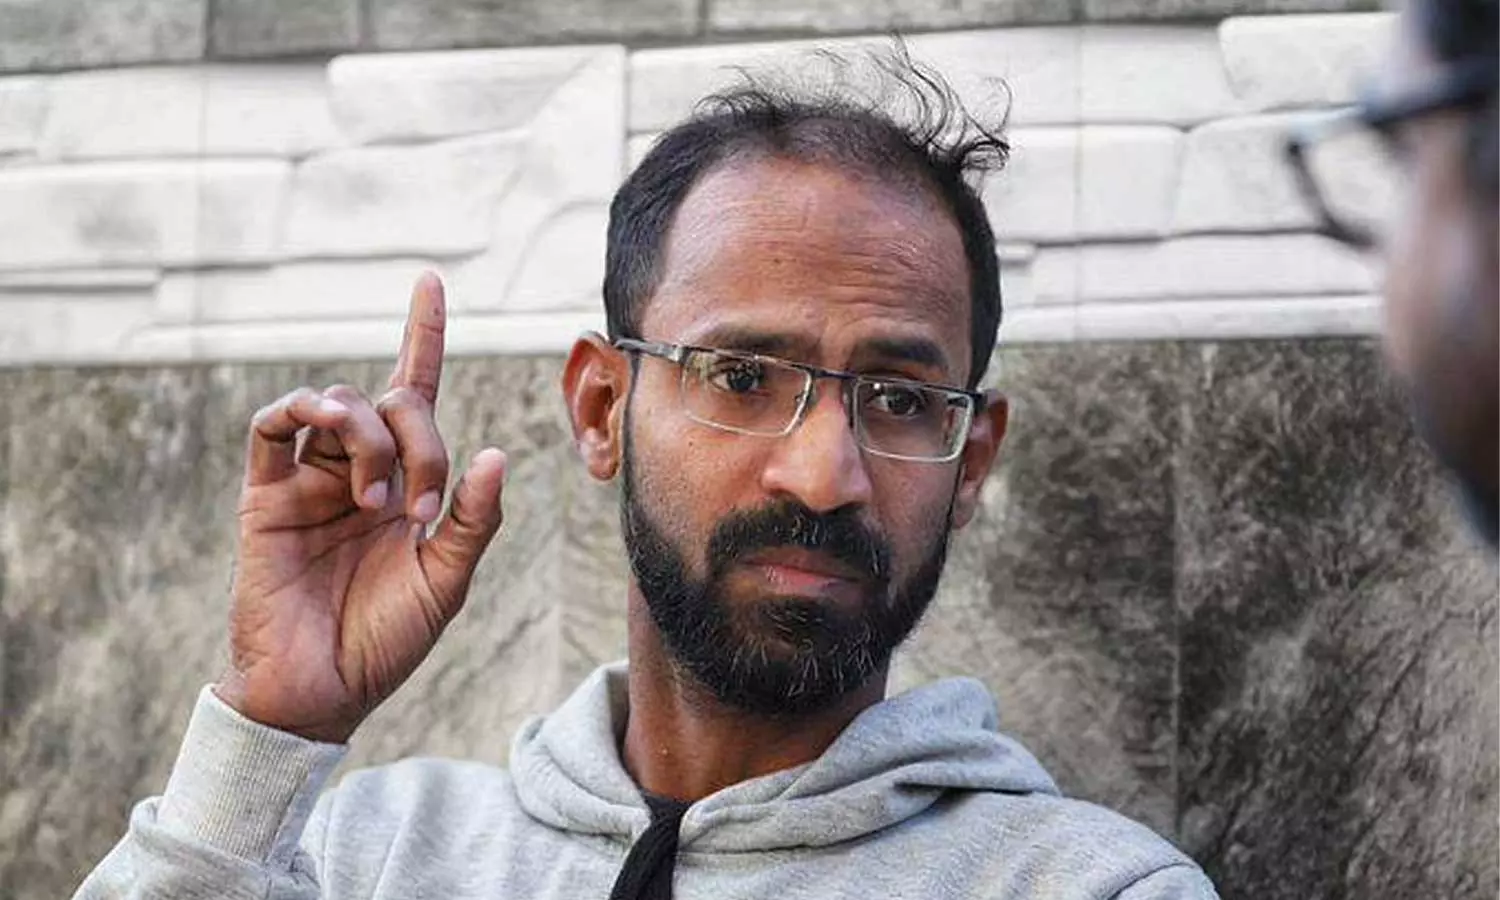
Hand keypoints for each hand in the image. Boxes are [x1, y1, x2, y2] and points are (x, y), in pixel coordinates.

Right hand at [215, 273, 506, 743]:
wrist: (320, 692)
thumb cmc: (384, 642)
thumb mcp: (447, 582)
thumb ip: (473, 519)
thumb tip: (492, 453)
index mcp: (406, 485)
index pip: (417, 394)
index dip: (423, 336)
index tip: (431, 281)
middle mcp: (359, 471)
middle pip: (394, 402)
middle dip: (421, 440)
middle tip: (422, 508)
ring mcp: (311, 480)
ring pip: (339, 405)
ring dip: (370, 437)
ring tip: (378, 501)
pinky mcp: (265, 496)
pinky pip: (272, 428)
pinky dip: (299, 410)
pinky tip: (322, 428)